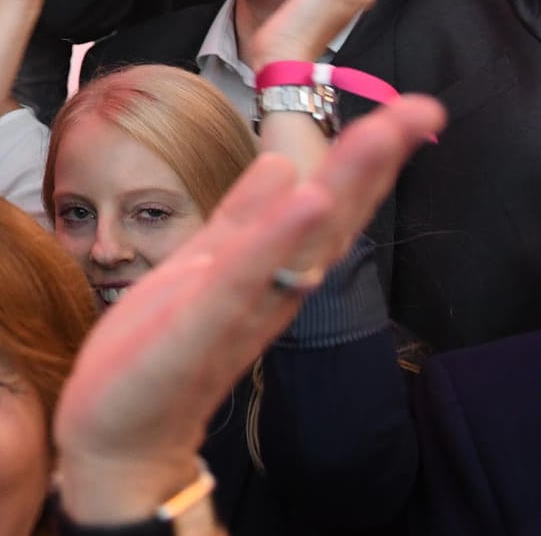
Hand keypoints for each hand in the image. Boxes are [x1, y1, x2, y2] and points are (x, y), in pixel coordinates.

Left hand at [54, 95, 445, 523]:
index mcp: (266, 271)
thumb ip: (242, 220)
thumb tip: (280, 162)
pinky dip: (275, 239)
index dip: (365, 157)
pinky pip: (243, 278)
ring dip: (341, 186)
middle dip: (371, 160)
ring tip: (379, 134)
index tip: (413, 108)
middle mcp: (267, 290)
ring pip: (300, 241)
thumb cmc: (157, 351)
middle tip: (421, 108)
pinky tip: (307, 199)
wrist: (119, 432)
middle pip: (329, 218)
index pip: (325, 205)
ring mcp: (237, 308)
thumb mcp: (200, 268)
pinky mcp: (199, 326)